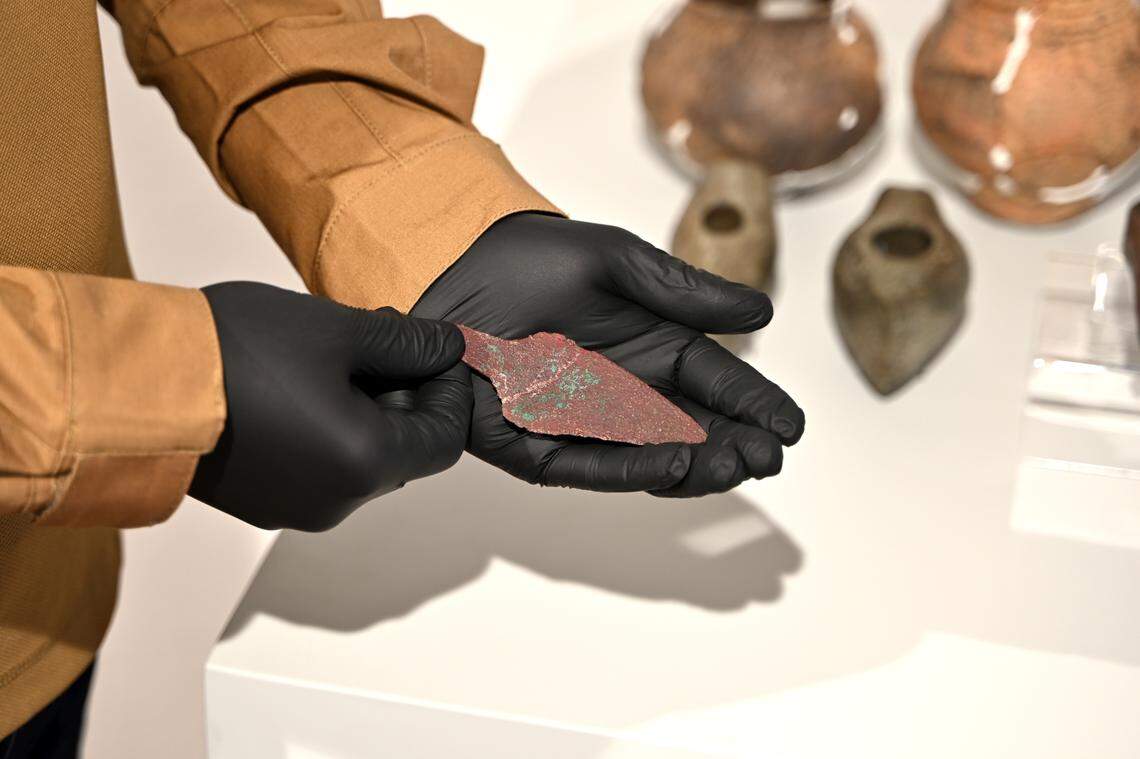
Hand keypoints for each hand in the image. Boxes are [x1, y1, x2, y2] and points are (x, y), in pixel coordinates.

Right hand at [190, 282, 470, 530]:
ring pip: (360, 460)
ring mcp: (296, 507)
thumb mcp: (337, 331)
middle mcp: (337, 500)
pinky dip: (328, 431)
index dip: (449, 392)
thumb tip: (446, 347)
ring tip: (338, 355)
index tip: (434, 351)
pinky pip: (319, 469)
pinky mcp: (261, 502)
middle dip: (406, 396)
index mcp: (365, 463)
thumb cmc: (236, 354)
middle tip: (385, 342)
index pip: (445, 440)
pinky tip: (302, 384)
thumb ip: (405, 344)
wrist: (135, 385)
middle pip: (404, 452)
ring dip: (366, 411)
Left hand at [412, 213, 803, 496]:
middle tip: (770, 458)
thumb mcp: (617, 261)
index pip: (716, 383)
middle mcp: (626, 393)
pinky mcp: (539, 447)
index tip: (792, 426)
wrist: (453, 268)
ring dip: (695, 465)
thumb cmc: (533, 258)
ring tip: (735, 464)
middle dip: (735, 446)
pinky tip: (675, 463)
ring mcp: (585, 424)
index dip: (755, 404)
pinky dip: (632, 468)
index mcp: (653, 347)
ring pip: (651, 456)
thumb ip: (683, 291)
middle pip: (693, 430)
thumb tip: (762, 315)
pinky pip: (591, 464)